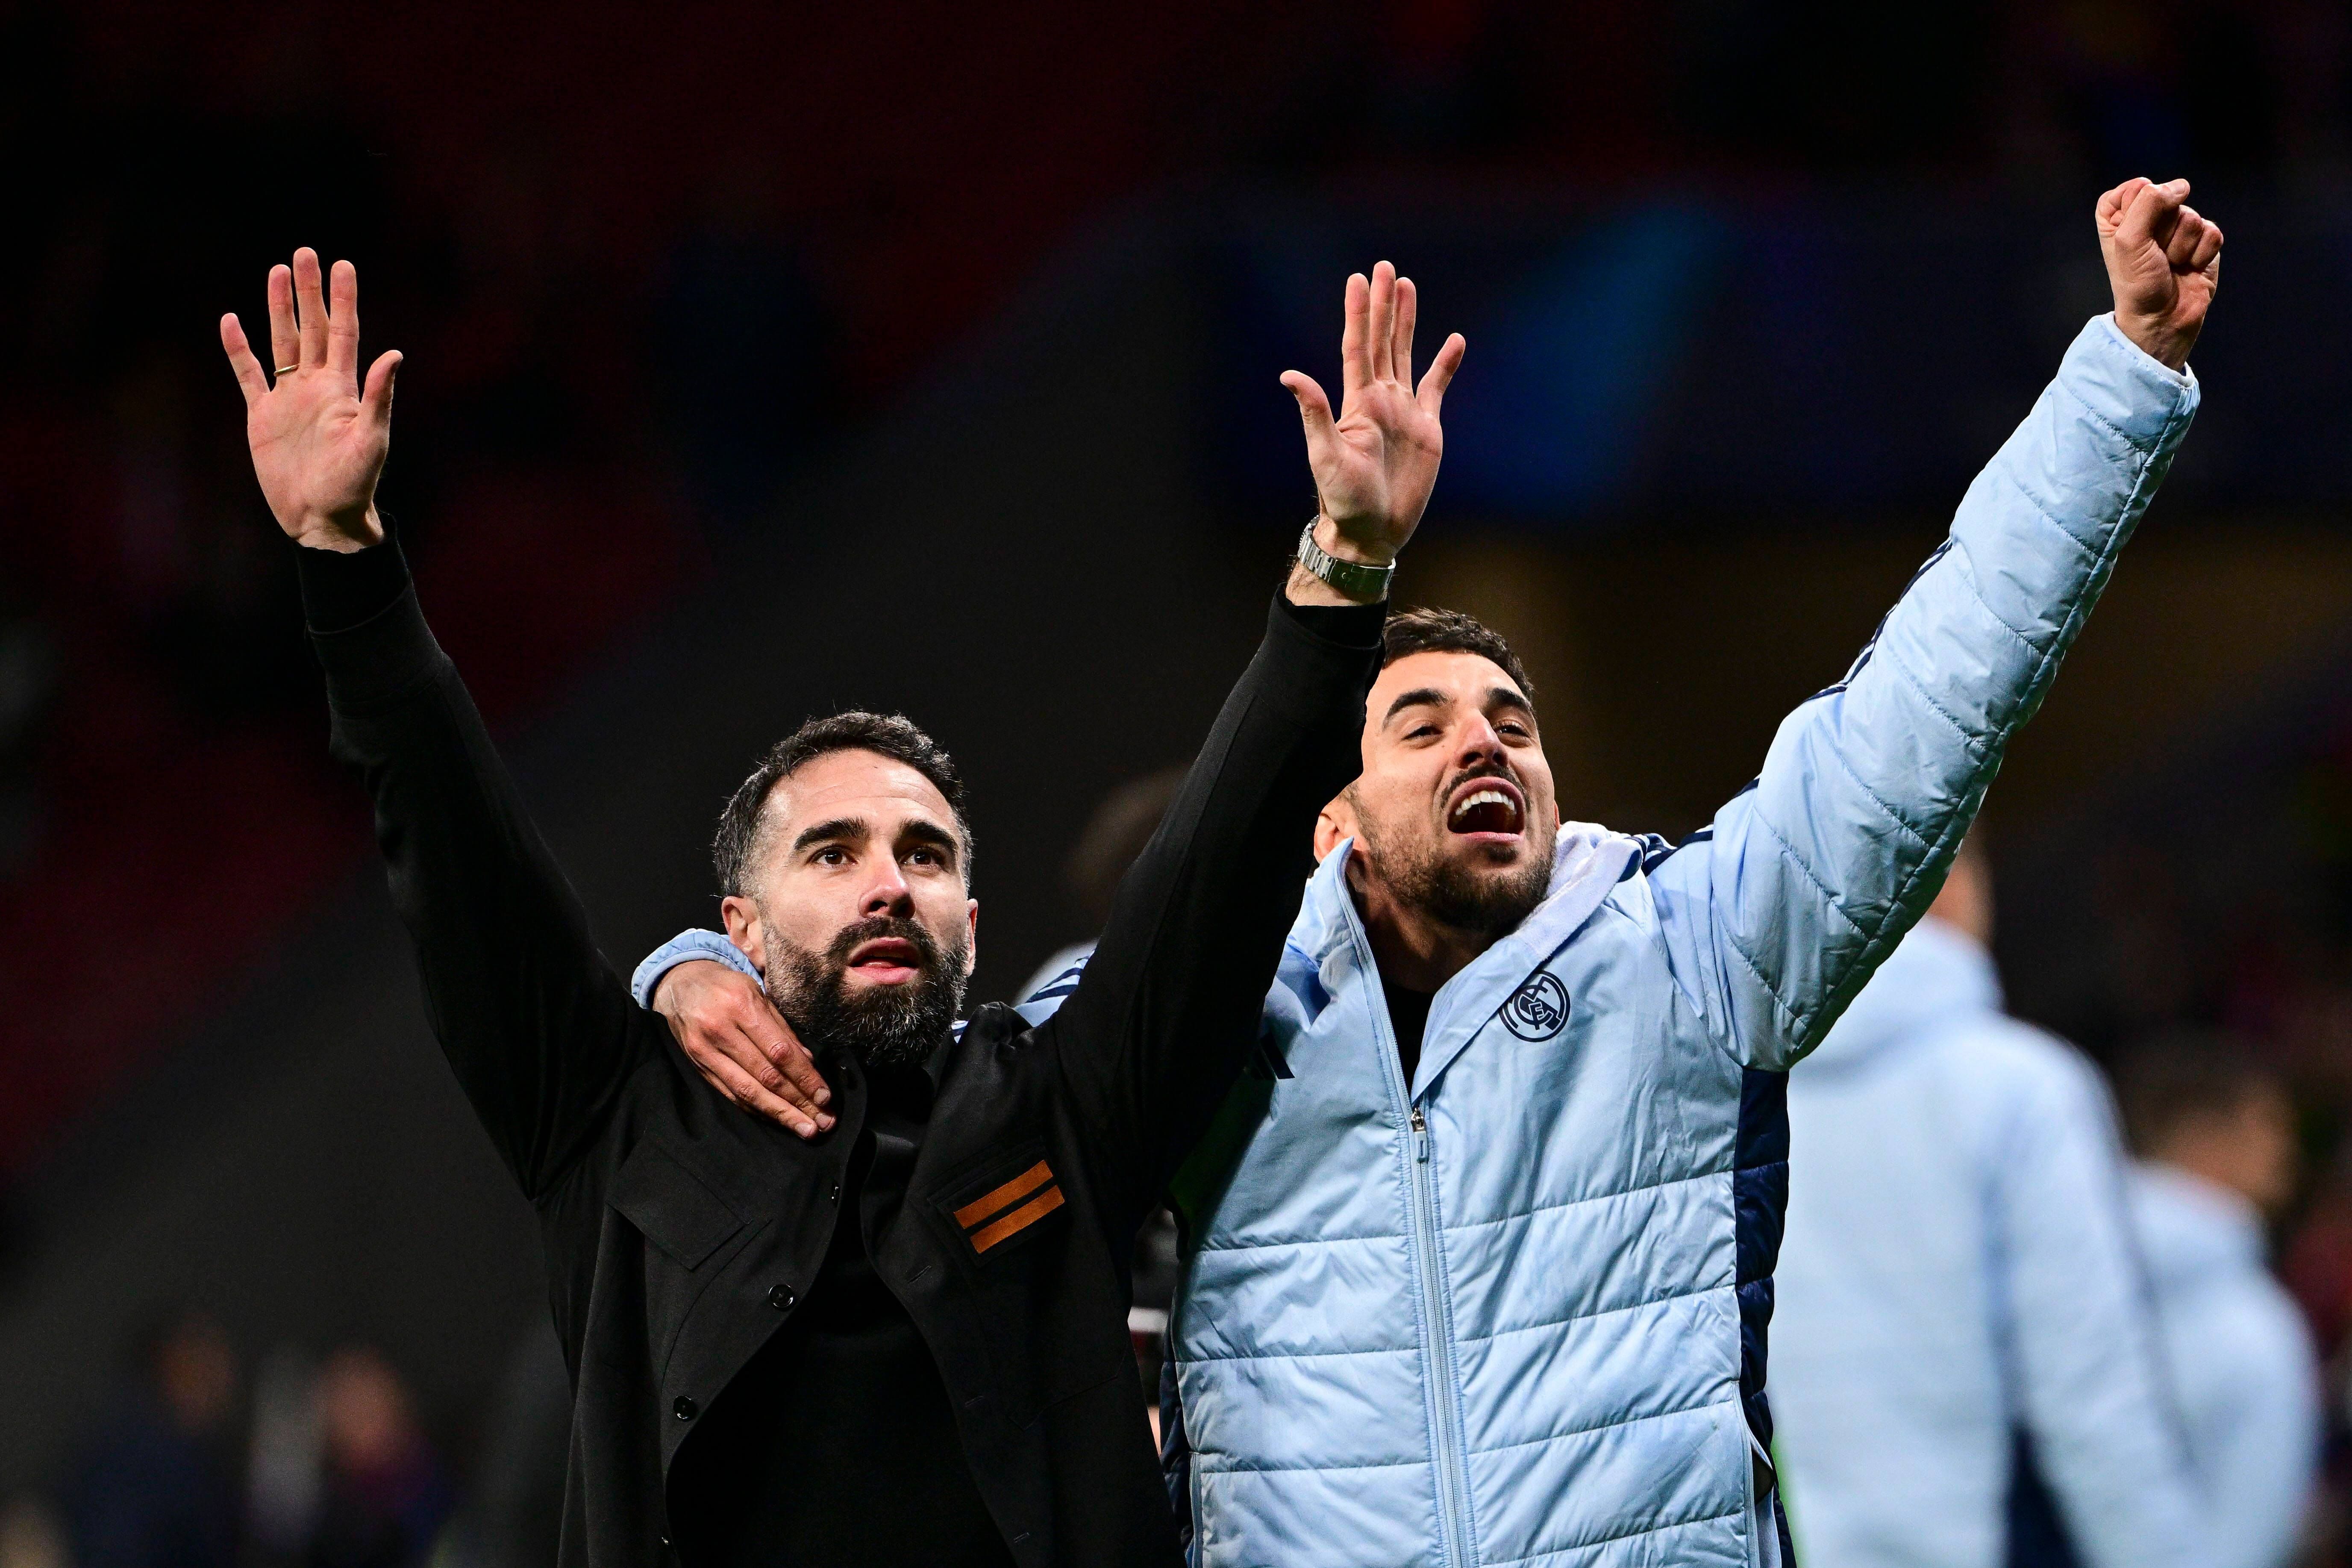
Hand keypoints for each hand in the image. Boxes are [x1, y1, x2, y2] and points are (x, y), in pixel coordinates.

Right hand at [219, 248, 402, 552]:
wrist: (322, 519)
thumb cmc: (353, 485)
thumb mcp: (370, 440)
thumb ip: (379, 397)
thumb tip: (395, 355)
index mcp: (344, 390)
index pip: (344, 332)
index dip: (343, 299)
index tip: (343, 264)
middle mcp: (316, 387)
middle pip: (312, 328)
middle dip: (309, 292)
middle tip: (306, 253)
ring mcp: (289, 400)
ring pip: (282, 343)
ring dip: (279, 309)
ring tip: (277, 271)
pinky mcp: (263, 417)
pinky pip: (248, 376)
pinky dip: (239, 350)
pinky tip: (231, 321)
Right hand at [653, 960, 835, 1138]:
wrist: (679, 984)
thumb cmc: (727, 987)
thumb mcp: (758, 993)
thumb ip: (783, 1027)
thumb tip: (809, 1061)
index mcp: (742, 1005)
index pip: (780, 1051)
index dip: (805, 1077)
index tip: (825, 1097)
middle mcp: (721, 1030)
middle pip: (766, 1076)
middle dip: (797, 1102)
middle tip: (823, 1123)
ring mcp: (705, 1051)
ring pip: (747, 1091)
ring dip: (779, 1114)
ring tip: (805, 1129)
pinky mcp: (697, 1066)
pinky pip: (730, 1093)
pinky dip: (755, 1108)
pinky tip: (775, 1118)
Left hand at [1282, 262, 1465, 582]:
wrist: (1371, 530)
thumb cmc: (1344, 499)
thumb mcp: (1325, 455)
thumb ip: (1315, 413)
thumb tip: (1290, 375)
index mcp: (1357, 402)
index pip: (1358, 346)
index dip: (1358, 313)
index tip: (1358, 279)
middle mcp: (1380, 399)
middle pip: (1382, 340)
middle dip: (1382, 305)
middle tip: (1384, 268)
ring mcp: (1404, 411)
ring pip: (1406, 355)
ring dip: (1406, 322)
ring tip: (1407, 287)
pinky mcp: (1426, 429)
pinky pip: (1437, 388)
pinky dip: (1445, 364)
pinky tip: (1453, 341)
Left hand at [2096, 177, 2222, 370]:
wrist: (2162, 319)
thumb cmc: (2138, 283)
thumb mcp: (2129, 241)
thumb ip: (2149, 202)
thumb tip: (2181, 185)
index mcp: (2120, 215)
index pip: (2136, 187)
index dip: (2138, 210)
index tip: (2132, 238)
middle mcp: (2149, 218)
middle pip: (2169, 199)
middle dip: (2163, 231)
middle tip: (2154, 256)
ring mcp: (2178, 229)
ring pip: (2192, 216)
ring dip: (2182, 246)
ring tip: (2171, 265)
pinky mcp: (2203, 242)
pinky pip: (2211, 232)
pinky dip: (2201, 254)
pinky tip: (2189, 268)